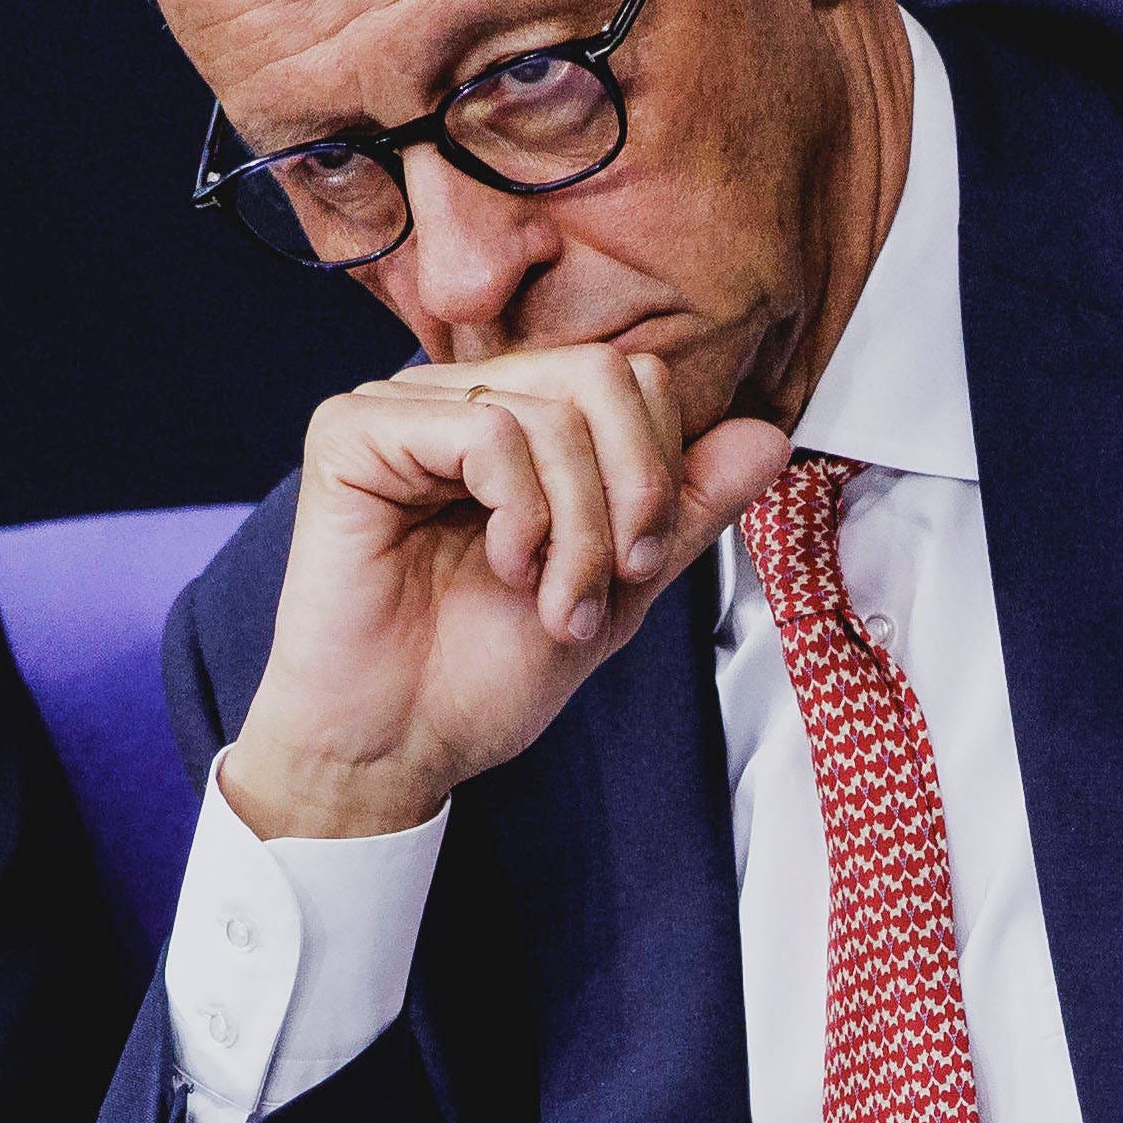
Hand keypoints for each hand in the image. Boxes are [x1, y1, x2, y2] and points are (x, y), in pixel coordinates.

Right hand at [219, 344, 791, 844]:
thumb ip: (686, 509)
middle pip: (601, 375)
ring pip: (551, 412)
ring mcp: (401, 408)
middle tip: (619, 579)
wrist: (399, 747)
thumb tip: (770, 435)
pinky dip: (520, 511)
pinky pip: (484, 430)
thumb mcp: (620, 588)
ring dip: (578, 528)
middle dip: (634, 490)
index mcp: (516, 421)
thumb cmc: (483, 674)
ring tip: (552, 601)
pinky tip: (503, 567)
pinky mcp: (352, 433)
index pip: (630, 379)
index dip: (660, 468)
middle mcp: (458, 398)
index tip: (642, 565)